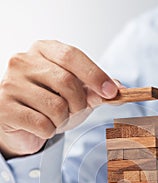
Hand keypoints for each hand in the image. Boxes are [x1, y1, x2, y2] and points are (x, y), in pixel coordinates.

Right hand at [0, 40, 117, 158]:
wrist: (22, 125)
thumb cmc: (50, 104)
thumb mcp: (77, 95)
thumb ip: (96, 91)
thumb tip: (120, 90)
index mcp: (42, 50)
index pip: (72, 56)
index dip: (95, 75)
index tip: (112, 92)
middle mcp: (23, 62)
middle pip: (67, 82)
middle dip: (79, 103)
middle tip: (74, 110)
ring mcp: (10, 84)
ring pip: (56, 107)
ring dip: (63, 120)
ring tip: (53, 118)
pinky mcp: (5, 109)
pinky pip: (42, 125)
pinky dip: (49, 131)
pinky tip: (41, 127)